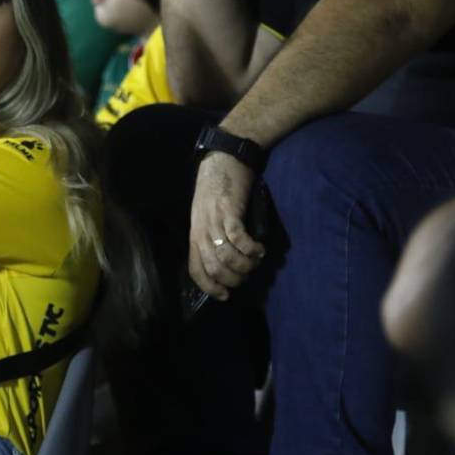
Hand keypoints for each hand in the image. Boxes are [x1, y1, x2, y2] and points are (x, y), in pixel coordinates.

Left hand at [188, 152, 265, 298]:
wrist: (224, 158)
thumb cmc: (216, 188)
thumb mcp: (206, 215)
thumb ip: (211, 236)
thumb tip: (226, 262)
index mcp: (194, 233)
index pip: (195, 268)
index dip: (209, 286)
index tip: (224, 295)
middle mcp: (201, 230)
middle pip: (213, 267)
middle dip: (233, 278)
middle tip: (247, 276)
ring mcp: (214, 220)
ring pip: (226, 256)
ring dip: (244, 265)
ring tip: (256, 262)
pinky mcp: (229, 210)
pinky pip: (238, 238)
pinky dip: (251, 248)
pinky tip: (260, 249)